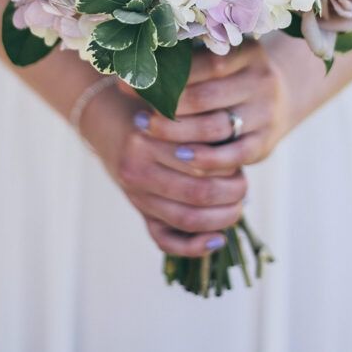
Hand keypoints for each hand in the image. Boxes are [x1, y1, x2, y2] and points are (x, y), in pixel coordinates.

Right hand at [78, 81, 247, 257]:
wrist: (107, 120)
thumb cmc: (151, 109)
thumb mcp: (170, 105)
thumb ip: (197, 123)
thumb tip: (237, 149)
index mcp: (148, 139)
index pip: (201, 161)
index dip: (229, 164)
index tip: (239, 157)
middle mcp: (138, 169)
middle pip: (198, 193)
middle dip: (231, 194)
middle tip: (244, 187)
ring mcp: (136, 195)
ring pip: (187, 219)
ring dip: (222, 218)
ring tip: (238, 207)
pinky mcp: (139, 211)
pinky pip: (165, 240)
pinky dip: (194, 247)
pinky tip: (217, 240)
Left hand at [119, 40, 294, 174]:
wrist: (279, 99)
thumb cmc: (230, 75)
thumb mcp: (220, 57)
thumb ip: (188, 57)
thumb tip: (133, 60)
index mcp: (247, 52)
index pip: (205, 62)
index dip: (167, 73)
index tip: (132, 80)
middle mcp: (261, 80)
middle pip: (206, 97)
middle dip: (165, 106)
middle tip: (136, 112)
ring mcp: (265, 113)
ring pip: (215, 126)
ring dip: (177, 131)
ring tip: (147, 129)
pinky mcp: (265, 143)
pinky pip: (233, 155)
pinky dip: (205, 158)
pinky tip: (180, 156)